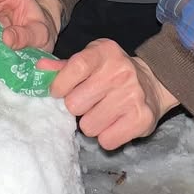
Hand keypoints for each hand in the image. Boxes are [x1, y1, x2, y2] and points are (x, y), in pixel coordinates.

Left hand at [37, 38, 178, 149]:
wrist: (154, 83)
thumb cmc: (112, 72)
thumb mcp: (90, 60)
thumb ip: (64, 66)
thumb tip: (39, 67)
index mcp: (104, 53)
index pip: (74, 68)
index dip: (60, 85)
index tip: (59, 92)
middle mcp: (121, 72)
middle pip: (75, 104)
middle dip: (77, 108)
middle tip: (88, 102)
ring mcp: (133, 96)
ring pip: (88, 127)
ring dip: (92, 123)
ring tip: (103, 112)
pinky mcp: (142, 120)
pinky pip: (106, 141)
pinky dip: (107, 136)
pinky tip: (114, 123)